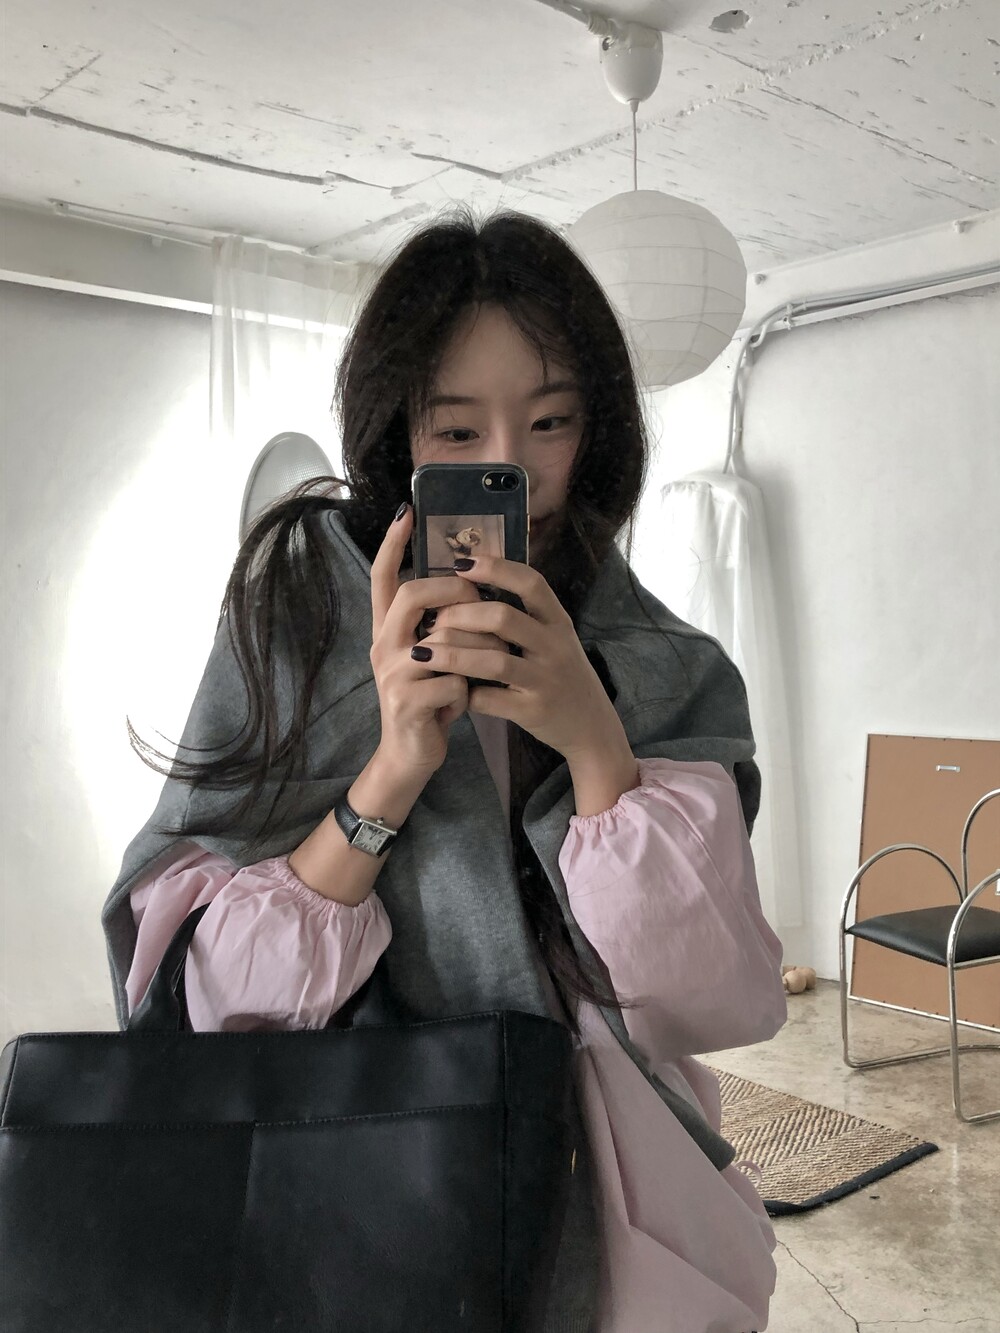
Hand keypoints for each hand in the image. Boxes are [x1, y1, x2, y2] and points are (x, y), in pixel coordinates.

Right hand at [369, 505, 500, 777]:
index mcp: (388, 630)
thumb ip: (439, 624)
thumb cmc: (430, 699)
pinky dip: (471, 690)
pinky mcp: (407, 703)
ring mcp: (392, 675)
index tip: (405, 511)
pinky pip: (454, 681)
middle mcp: (383, 646)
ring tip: (491, 661)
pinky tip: (468, 700)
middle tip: (478, 599)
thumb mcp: (431, 657)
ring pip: (444, 639)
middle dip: (453, 591)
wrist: (410, 755)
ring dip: (478, 648)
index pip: (382, 577)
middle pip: (412, 595)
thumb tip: (470, 582)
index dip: (392, 544)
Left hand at [419, 553, 622, 762]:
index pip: (530, 583)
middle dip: (461, 614)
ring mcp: (545, 680)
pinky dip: (465, 693)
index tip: (460, 564)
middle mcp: (555, 646)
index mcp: (558, 622)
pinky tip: (446, 690)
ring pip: (493, 660)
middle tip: (434, 618)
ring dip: (452, 655)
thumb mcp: (555, 639)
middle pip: (503, 618)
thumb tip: (474, 582)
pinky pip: (491, 699)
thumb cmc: (561, 675)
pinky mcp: (534, 710)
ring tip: (420, 654)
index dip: (495, 568)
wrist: (592, 726)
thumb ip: (525, 615)